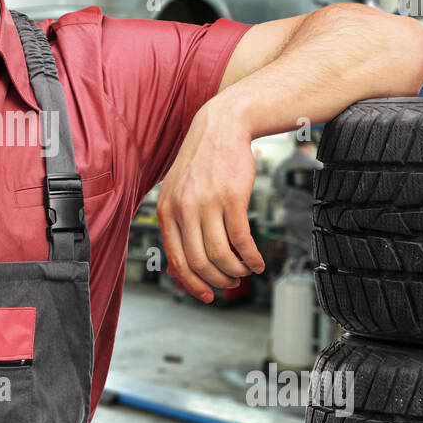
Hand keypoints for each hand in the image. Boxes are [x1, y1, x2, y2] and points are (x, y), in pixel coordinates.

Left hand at [157, 95, 264, 302]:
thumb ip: (175, 227)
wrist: (221, 126)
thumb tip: (175, 268)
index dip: (192, 284)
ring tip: (245, 272)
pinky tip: (257, 262)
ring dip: (236, 271)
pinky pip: (242, 239)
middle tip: (230, 284)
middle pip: (199, 262)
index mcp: (165, 210)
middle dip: (217, 281)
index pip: (176, 260)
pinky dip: (251, 257)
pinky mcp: (233, 198)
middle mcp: (183, 208)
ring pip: (221, 254)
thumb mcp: (177, 193)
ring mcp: (207, 203)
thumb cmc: (201, 164)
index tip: (206, 295)